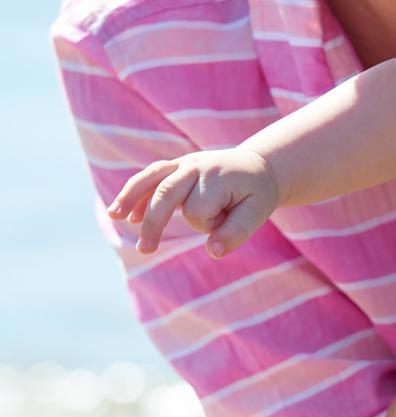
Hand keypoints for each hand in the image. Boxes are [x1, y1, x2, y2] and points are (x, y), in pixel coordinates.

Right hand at [108, 146, 278, 257]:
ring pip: (151, 178)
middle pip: (166, 193)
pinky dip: (136, 194)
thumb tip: (213, 252)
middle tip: (145, 250)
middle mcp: (196, 166)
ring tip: (116, 216)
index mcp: (217, 177)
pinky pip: (150, 178)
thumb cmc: (257, 192)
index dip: (208, 224)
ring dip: (132, 198)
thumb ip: (237, 232)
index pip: (198, 210)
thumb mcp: (258, 212)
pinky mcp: (175, 167)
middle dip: (153, 222)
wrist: (257, 166)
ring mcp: (183, 164)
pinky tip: (123, 214)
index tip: (224, 220)